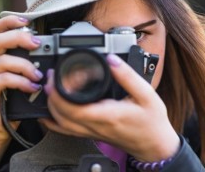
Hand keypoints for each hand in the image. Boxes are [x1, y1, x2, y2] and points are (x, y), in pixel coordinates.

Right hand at [0, 16, 42, 166]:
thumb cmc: (10, 103)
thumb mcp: (18, 79)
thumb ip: (25, 65)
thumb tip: (47, 55)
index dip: (9, 21)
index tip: (26, 20)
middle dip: (20, 38)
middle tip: (37, 44)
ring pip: (4, 60)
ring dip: (26, 66)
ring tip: (38, 76)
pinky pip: (4, 78)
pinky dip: (21, 82)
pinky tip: (32, 87)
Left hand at [39, 54, 179, 161]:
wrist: (154, 145)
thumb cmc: (152, 122)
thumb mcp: (146, 94)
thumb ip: (128, 76)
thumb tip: (112, 59)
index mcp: (107, 115)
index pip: (74, 107)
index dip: (59, 92)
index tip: (57, 75)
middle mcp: (96, 126)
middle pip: (61, 115)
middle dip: (51, 95)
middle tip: (52, 76)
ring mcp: (91, 132)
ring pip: (60, 124)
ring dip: (51, 106)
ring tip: (51, 88)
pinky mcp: (91, 134)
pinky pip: (66, 131)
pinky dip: (53, 121)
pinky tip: (50, 112)